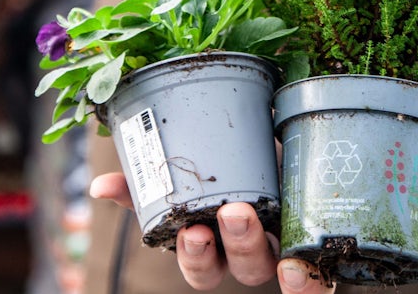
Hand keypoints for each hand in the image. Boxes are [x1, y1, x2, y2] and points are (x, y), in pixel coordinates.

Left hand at [89, 121, 417, 292]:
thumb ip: (411, 133)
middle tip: (236, 215)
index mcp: (305, 239)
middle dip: (238, 254)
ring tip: (188, 217)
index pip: (306, 282)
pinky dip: (128, 199)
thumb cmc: (338, 149)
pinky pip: (153, 210)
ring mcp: (222, 228)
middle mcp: (261, 245)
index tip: (299, 274)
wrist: (300, 135)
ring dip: (188, 244)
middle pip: (245, 274)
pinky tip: (102, 190)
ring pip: (200, 261)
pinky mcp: (188, 199)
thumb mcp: (368, 139)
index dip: (302, 288)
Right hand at [89, 177, 330, 291]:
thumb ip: (149, 178)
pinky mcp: (312, 238)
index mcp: (216, 241)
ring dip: (258, 247)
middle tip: (227, 213)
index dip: (195, 257)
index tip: (190, 231)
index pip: (201, 266)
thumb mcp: (191, 162)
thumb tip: (101, 186)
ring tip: (251, 214)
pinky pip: (316, 279)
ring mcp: (282, 246)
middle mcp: (247, 250)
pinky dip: (306, 281)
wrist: (283, 139)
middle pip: (237, 268)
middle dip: (230, 246)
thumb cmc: (230, 157)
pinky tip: (298, 266)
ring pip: (269, 267)